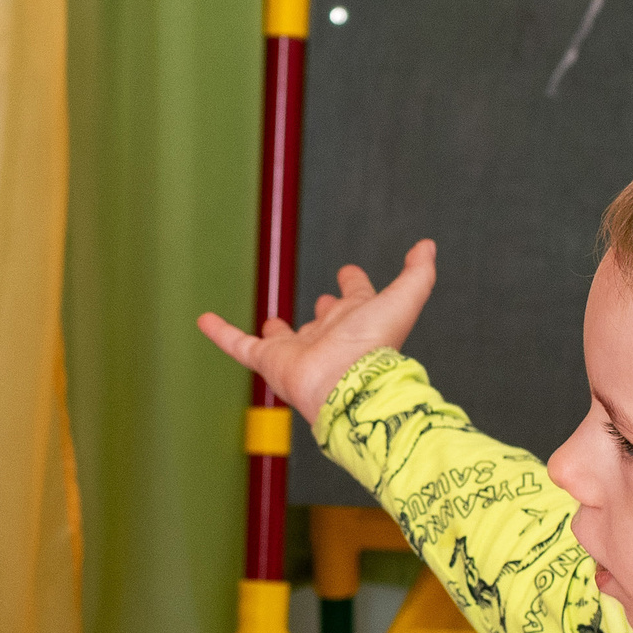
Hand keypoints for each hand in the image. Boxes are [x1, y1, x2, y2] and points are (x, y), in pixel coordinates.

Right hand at [196, 239, 437, 415]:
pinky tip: (204, 320)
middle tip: (324, 302)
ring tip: (273, 320)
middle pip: (325, 323)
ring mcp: (298, 351)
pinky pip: (239, 345)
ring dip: (280, 331)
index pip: (356, 299)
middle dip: (325, 313)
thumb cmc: (375, 348)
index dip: (354, 285)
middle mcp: (328, 337)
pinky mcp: (269, 361)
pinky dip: (220, 333)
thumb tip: (428, 246)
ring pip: (285, 338)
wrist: (346, 387)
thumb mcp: (403, 300)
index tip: (349, 271)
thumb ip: (418, 273)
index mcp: (357, 322)